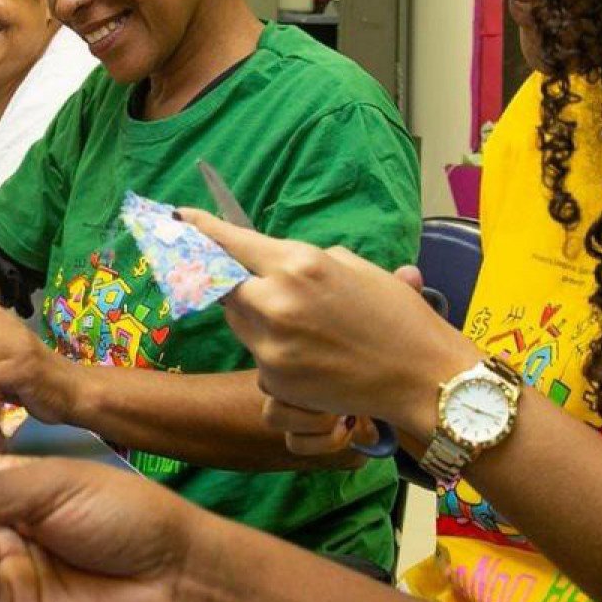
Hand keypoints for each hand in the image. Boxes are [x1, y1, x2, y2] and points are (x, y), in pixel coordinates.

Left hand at [179, 211, 480, 451]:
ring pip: (240, 323)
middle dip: (237, 284)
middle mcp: (277, 301)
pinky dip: (276, 354)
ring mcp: (271, 345)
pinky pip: (259, 358)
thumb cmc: (398, 316)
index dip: (201, 230)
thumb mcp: (353, 267)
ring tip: (306, 327)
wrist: (421, 376)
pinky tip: (314, 357)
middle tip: (263, 288)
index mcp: (298, 263)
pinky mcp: (275, 380)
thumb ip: (303, 262)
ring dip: (258, 319)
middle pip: (225, 286)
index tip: (179, 220)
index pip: (231, 243)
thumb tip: (272, 263)